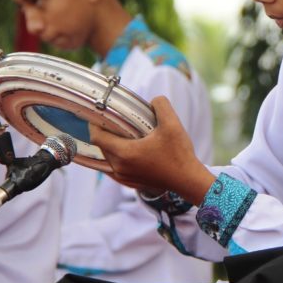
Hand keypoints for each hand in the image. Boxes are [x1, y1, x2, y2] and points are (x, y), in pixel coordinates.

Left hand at [89, 96, 215, 204]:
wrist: (188, 180)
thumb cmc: (179, 154)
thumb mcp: (173, 124)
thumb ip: (161, 105)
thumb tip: (154, 100)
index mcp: (125, 153)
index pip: (97, 137)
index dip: (94, 124)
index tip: (99, 114)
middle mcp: (119, 167)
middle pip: (102, 146)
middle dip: (105, 132)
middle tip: (116, 120)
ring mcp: (123, 176)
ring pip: (108, 157)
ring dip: (112, 144)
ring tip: (125, 134)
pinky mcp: (130, 182)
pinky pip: (115, 167)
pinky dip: (117, 157)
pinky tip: (130, 149)